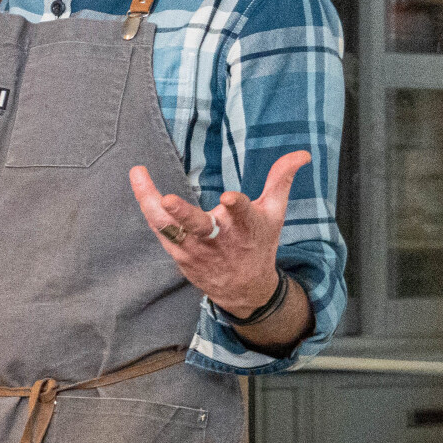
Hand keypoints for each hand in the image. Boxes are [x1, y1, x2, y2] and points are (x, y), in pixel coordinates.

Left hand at [127, 152, 310, 316]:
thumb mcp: (274, 213)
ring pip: (170, 228)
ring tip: (139, 176)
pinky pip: (160, 229)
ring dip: (153, 205)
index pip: (242, 215)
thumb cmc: (258, 243)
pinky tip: (140, 182)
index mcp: (246, 227)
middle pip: (199, 226)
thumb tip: (302, 153)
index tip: (229, 198)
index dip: (237, 207)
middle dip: (184, 214)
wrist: (244, 289)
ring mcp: (195, 248)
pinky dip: (148, 206)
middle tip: (169, 200)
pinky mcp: (179, 252)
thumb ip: (281, 180)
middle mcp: (218, 239)